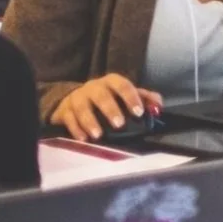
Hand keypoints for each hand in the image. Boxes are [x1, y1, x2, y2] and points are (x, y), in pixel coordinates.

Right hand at [49, 74, 163, 141]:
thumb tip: (158, 107)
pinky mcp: (64, 110)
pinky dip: (76, 130)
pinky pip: (69, 119)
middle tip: (119, 124)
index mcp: (111, 82)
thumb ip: (145, 99)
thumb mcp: (127, 95)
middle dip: (110, 109)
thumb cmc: (108, 97)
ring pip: (82, 107)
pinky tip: (84, 139)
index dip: (131, 97)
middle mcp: (93, 87)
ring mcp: (77, 98)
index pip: (122, 85)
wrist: (75, 98)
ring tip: (98, 135)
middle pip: (101, 95)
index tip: (138, 112)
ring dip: (90, 121)